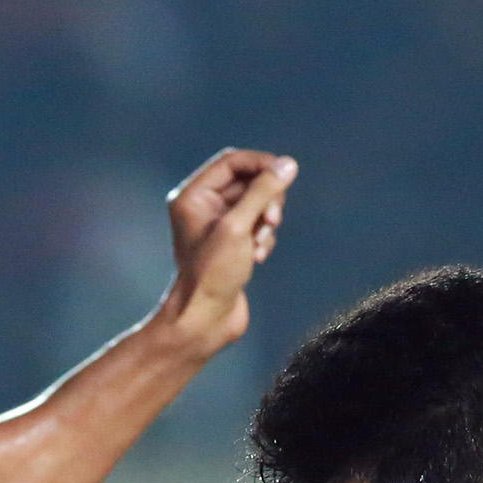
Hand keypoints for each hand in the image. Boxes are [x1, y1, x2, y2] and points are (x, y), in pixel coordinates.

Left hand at [156, 148, 297, 356]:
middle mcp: (204, 207)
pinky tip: (258, 258)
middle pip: (248, 182)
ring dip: (266, 223)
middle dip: (266, 200)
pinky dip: (264, 238)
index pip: (233, 162)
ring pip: (257, 206)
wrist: (206, 319)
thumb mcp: (238, 227)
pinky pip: (257, 227)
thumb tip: (288, 165)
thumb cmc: (214, 273)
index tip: (286, 174)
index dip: (261, 165)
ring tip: (259, 246)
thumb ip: (263, 192)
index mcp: (194, 196)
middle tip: (272, 221)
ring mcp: (219, 227)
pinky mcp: (232, 245)